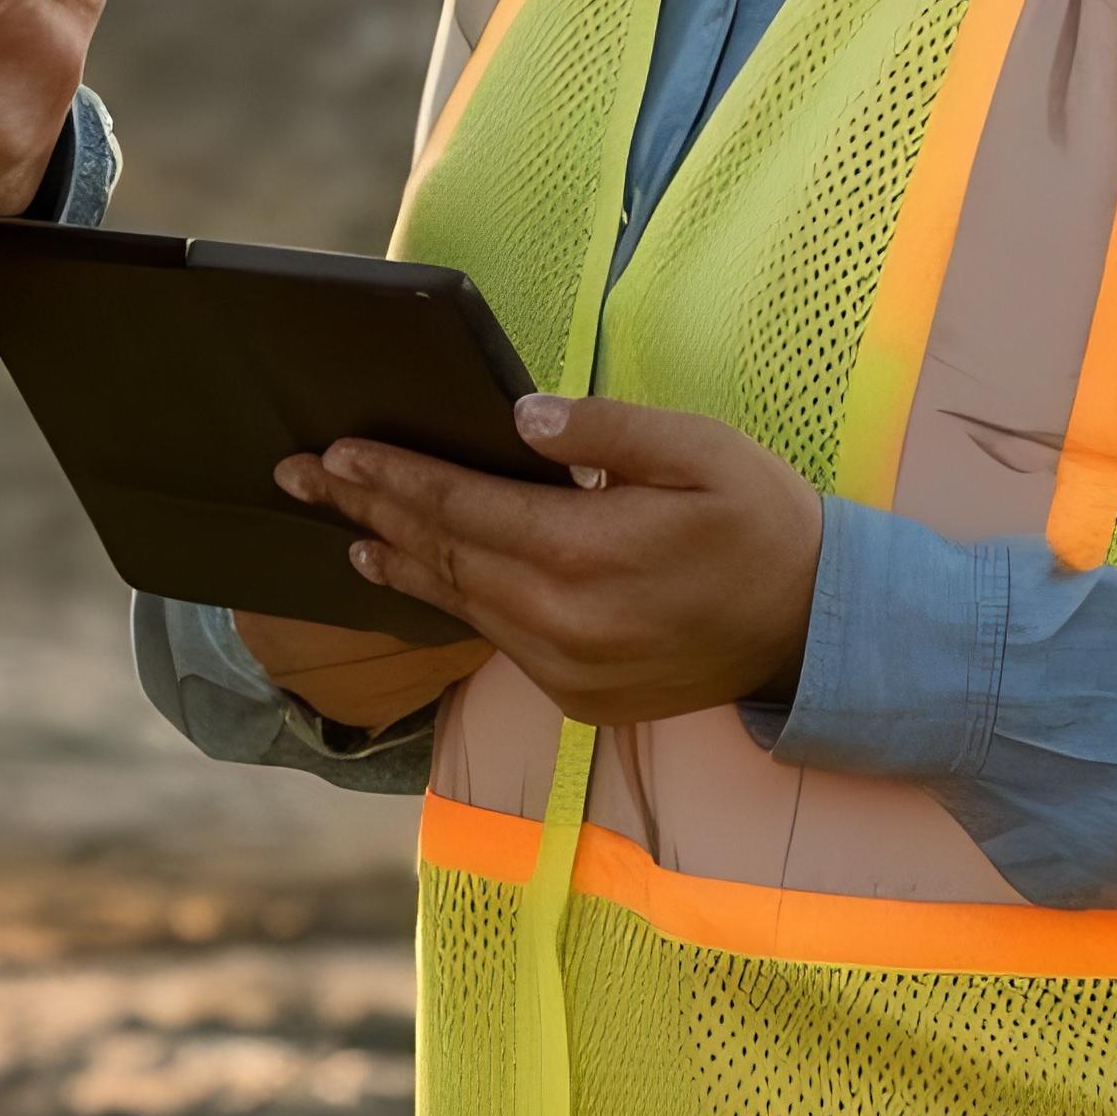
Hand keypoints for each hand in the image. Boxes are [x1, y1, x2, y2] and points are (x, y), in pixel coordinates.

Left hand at [274, 393, 823, 726]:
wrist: (816, 630)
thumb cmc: (760, 521)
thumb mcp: (698, 448)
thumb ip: (604, 430)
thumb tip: (521, 417)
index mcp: (586, 552)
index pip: (462, 507)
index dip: (394, 477)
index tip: (337, 452)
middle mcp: (564, 622)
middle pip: (443, 557)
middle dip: (368, 511)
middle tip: (300, 478)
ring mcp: (569, 670)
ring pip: (461, 605)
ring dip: (398, 562)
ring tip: (345, 529)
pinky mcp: (580, 697)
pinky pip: (495, 641)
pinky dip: (450, 603)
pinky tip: (421, 578)